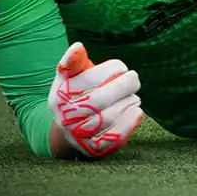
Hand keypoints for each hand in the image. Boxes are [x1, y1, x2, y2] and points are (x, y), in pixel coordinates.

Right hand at [47, 42, 144, 157]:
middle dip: (122, 85)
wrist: (69, 132)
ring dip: (128, 102)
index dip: (109, 69)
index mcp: (59, 96)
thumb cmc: (75, 97)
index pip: (87, 80)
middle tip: (134, 78)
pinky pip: (115, 136)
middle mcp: (66, 118)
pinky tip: (137, 110)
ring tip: (134, 95)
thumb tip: (78, 47)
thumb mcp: (69, 79)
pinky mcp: (95, 149)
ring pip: (109, 117)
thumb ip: (74, 63)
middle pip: (99, 100)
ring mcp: (80, 136)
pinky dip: (129, 122)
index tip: (121, 67)